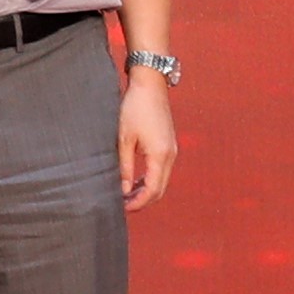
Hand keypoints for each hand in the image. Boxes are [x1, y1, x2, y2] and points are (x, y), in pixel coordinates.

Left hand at [120, 66, 178, 207]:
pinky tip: (135, 181)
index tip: (122, 208)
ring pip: (162, 180)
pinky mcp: (168, 145)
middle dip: (142, 200)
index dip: (138, 202)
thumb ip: (125, 166)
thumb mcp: (124, 139)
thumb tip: (123, 189)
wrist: (150, 85)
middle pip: (160, 189)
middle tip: (122, 205)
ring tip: (125, 195)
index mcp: (160, 155)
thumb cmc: (134, 108)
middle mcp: (170, 155)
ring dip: (146, 191)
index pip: (152, 190)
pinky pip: (162, 170)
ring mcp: (172, 150)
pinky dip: (150, 179)